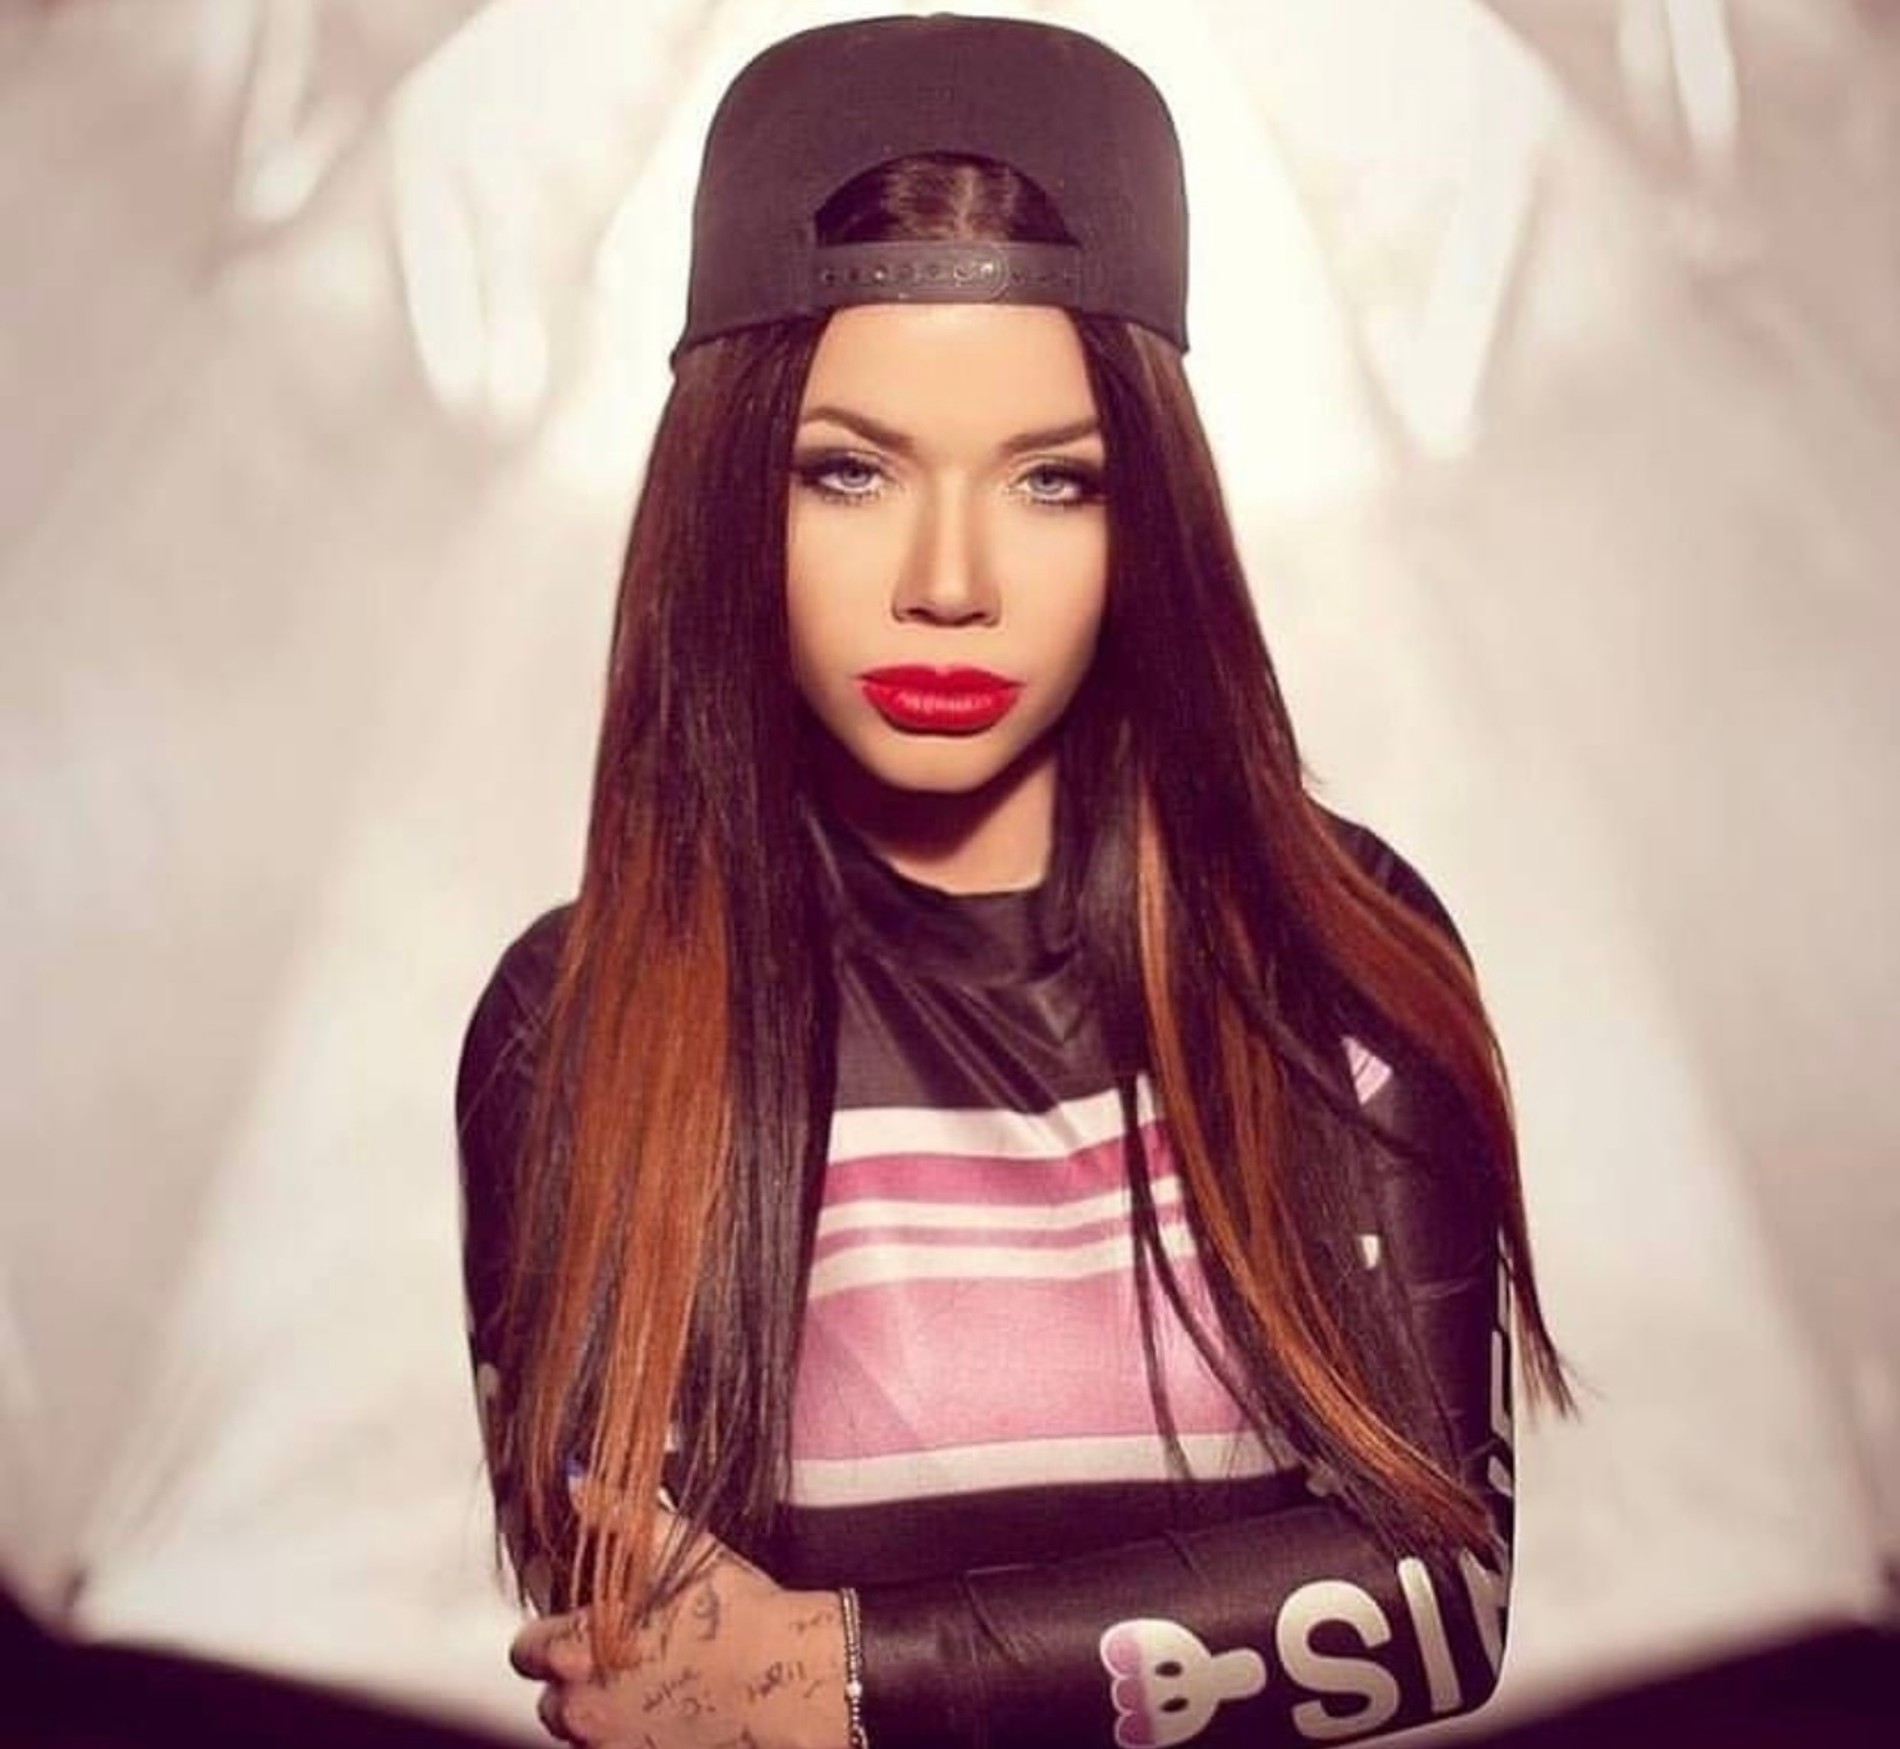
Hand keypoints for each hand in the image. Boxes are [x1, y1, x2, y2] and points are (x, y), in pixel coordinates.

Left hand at [510, 1514, 847, 1748]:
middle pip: (551, 1698)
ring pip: (582, 1731)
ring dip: (602, 1710)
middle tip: (622, 1653)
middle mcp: (582, 1708)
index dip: (551, 1635)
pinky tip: (666, 1708)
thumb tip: (576, 1480)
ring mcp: (611, 1746)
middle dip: (577, 1678)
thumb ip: (613, 1512)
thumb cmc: (731, 1612)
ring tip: (649, 1681)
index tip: (578, 1626)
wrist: (786, 1674)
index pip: (527, 1650)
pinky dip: (630, 1735)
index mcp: (577, 1650)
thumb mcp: (672, 1546)